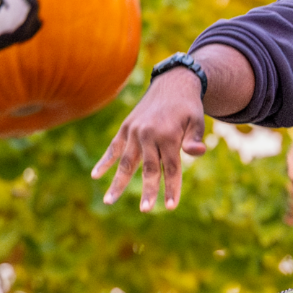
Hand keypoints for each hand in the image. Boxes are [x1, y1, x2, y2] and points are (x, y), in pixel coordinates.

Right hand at [91, 69, 206, 211]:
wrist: (173, 83)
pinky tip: (95, 175)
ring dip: (118, 182)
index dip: (172, 187)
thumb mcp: (197, 120)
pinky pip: (114, 147)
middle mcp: (149, 134)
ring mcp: (135, 131)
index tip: (171, 206)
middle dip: (148, 190)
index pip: (171, 167)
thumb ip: (195, 139)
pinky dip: (104, 161)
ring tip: (108, 201)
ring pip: (126, 161)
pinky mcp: (126, 127)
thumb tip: (197, 153)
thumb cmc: (188, 107)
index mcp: (168, 135)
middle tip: (146, 210)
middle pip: (149, 168)